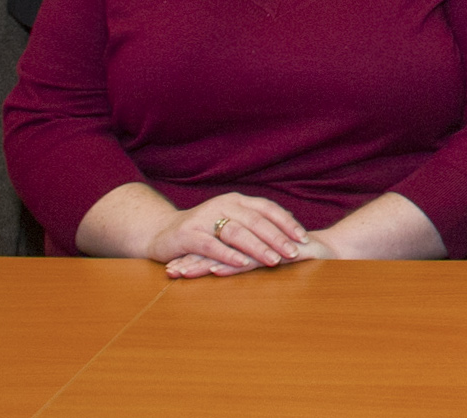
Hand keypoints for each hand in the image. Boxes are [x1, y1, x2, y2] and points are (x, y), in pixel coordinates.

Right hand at [149, 193, 309, 276]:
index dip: (287, 223)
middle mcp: (223, 205)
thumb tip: (290, 221)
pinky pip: (212, 245)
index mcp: (237, 201)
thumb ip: (257, 219)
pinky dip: (229, 255)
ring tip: (274, 260)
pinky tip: (243, 265)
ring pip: (237, 232)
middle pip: (256, 221)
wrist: (162, 232)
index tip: (304, 238)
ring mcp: (205, 218)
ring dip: (258, 247)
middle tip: (295, 252)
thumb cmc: (204, 229)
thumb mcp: (232, 219)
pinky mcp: (189, 235)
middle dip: (277, 238)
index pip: (268, 208)